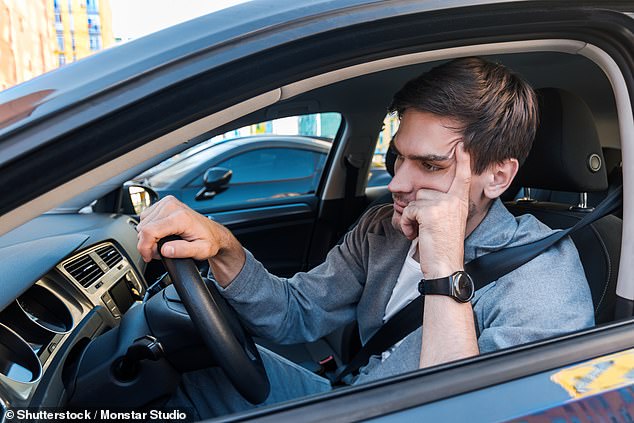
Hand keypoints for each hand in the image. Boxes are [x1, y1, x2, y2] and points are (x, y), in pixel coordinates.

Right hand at [136, 196, 244, 285]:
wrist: (213, 232)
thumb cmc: (209, 241)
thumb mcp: (201, 251)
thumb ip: (183, 251)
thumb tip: (165, 250)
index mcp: (180, 218)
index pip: (149, 231)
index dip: (144, 247)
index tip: (148, 257)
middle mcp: (172, 206)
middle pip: (144, 227)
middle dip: (148, 243)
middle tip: (161, 251)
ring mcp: (168, 203)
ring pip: (143, 222)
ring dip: (149, 236)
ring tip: (163, 243)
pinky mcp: (165, 203)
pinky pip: (146, 217)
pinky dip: (150, 228)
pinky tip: (161, 234)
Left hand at [400, 143, 471, 277]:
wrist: (445, 266)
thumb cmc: (444, 247)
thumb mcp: (447, 222)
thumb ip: (440, 206)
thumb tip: (420, 197)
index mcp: (460, 201)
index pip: (462, 176)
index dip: (463, 161)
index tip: (463, 146)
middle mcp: (453, 200)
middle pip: (424, 190)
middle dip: (418, 208)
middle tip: (425, 228)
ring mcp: (442, 204)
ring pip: (414, 200)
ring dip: (411, 217)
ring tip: (421, 232)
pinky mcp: (429, 211)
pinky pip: (408, 211)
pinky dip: (406, 224)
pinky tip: (415, 234)